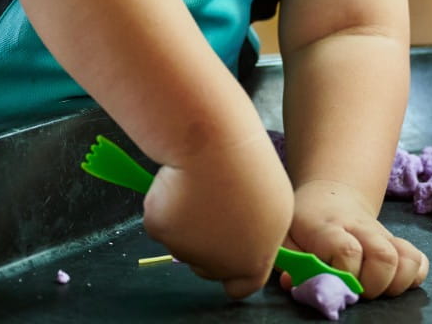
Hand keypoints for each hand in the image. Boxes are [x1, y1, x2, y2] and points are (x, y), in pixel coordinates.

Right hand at [143, 129, 293, 298]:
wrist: (214, 145)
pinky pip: (163, 221)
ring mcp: (188, 250)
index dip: (234, 274)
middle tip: (212, 208)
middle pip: (208, 267)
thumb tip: (240, 238)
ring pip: (183, 242)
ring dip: (188, 220)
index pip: (242, 286)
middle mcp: (220, 264)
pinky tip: (180, 181)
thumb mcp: (270, 204)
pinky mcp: (161, 233)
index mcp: (254, 259)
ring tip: (202, 184)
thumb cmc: (248, 166)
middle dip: (207, 245)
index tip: (229, 257)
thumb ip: (255, 232)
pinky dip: (167, 203)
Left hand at [288, 179, 427, 298]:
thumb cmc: (304, 222)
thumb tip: (295, 284)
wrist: (330, 197)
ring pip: (407, 259)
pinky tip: (391, 282)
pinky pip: (419, 261)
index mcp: (329, 227)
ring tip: (374, 289)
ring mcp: (383, 235)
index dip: (345, 274)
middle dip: (373, 285)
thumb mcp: (286, 234)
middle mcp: (361, 229)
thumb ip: (289, 260)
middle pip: (384, 257)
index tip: (332, 281)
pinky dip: (412, 277)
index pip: (348, 251)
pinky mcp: (398, 242)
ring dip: (395, 284)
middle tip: (355, 291)